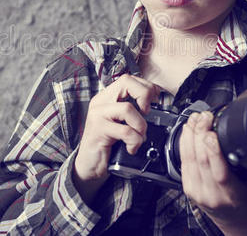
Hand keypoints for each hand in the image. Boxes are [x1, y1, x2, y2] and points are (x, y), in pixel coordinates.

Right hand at [73, 74, 159, 203]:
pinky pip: (125, 131)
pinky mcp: (98, 130)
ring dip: (140, 125)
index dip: (146, 87)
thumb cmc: (108, 145)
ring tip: (139, 137)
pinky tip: (131, 148)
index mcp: (106, 97)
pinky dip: (134, 141)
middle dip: (145, 95)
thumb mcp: (120, 123)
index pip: (128, 79)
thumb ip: (132, 112)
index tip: (154, 101)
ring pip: (128, 108)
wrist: (89, 167)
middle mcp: (100, 102)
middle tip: (147, 113)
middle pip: (126, 82)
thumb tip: (157, 104)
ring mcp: (97, 115)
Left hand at [179, 111, 246, 234]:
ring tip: (197, 118)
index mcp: (234, 195)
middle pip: (201, 160)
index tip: (213, 131)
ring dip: (191, 134)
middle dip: (201, 133)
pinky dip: (185, 141)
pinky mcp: (188, 186)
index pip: (220, 173)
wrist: (234, 218)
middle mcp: (213, 195)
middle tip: (205, 116)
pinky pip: (183, 160)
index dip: (213, 150)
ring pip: (189, 158)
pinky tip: (189, 129)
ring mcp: (198, 191)